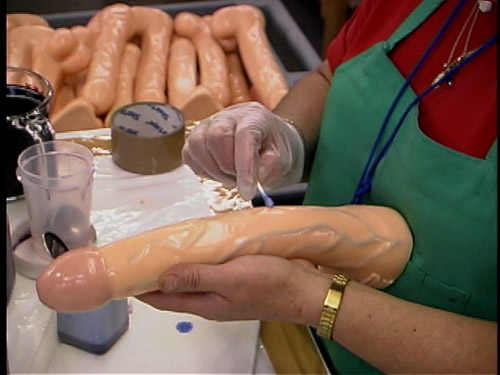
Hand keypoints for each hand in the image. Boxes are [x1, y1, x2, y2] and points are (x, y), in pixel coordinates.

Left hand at [136, 255, 330, 326]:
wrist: (306, 288)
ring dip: (178, 262)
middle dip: (156, 271)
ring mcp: (224, 287)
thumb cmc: (270, 284)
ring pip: (192, 276)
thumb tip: (161, 278)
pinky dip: (200, 255)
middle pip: (174, 287)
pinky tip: (200, 240)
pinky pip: (210, 266)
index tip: (123, 269)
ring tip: (165, 241)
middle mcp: (209, 298)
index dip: (139, 286)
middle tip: (143, 247)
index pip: (161, 298)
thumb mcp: (230, 279)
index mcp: (204, 303)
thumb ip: (196, 277)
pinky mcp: (237, 275)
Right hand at [182, 102, 304, 199]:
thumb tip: (254, 177)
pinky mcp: (195, 138)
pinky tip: (218, 173)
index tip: (247, 191)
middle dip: (228, 167)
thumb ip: (270, 165)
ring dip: (214, 171)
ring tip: (231, 177)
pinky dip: (203, 170)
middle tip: (240, 180)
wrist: (263, 139)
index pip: (245, 135)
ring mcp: (208, 125)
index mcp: (254, 116)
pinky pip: (190, 155)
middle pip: (217, 137)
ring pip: (198, 145)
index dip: (245, 165)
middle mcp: (228, 116)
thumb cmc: (270, 147)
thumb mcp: (281, 157)